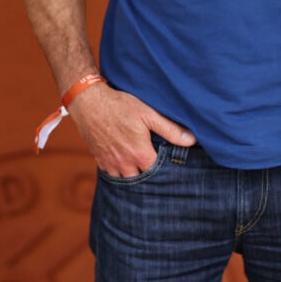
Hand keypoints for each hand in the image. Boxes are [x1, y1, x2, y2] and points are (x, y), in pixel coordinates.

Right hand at [67, 83, 195, 176]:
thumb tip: (191, 141)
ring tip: (141, 162)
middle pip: (142, 179)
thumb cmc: (120, 105)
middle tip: (156, 164)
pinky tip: (126, 159)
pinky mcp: (99, 160)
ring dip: (134, 173)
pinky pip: (112, 173)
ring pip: (126, 179)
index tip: (170, 163)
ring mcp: (110, 163)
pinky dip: (120, 170)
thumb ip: (170, 130)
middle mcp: (124, 164)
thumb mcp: (149, 113)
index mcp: (139, 154)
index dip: (165, 168)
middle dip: (150, 174)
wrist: (89, 102)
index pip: (158, 172)